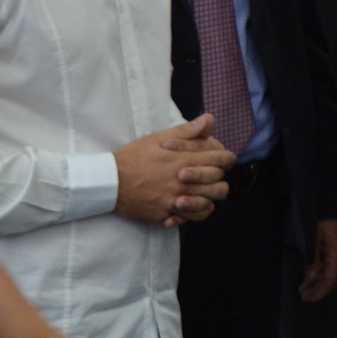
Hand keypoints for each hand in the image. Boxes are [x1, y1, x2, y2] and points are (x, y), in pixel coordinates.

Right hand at [114, 115, 235, 226]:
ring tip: (206, 191)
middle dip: (221, 178)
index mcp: (184, 160)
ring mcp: (176, 200)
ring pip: (209, 203)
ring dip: (211, 197)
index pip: (219, 160)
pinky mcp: (167, 213)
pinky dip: (196, 213)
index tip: (226, 158)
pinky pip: (191, 218)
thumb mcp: (158, 138)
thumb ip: (186, 131)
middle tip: (215, 175)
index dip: (226, 158)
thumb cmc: (133, 157)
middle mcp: (184, 182)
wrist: (110, 182)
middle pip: (219, 184)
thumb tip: (209, 120)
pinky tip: (194, 205)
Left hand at [299, 219, 336, 304]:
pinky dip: (318, 273)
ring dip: (317, 282)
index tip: (309, 299)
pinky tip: (309, 278)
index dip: (320, 291)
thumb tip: (311, 278)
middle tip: (304, 297)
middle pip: (331, 279)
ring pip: (329, 273)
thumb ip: (313, 258)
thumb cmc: (321, 217)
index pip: (331, 279)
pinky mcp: (335, 248)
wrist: (330, 201)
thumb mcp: (313, 237)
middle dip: (318, 289)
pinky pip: (328, 265)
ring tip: (304, 290)